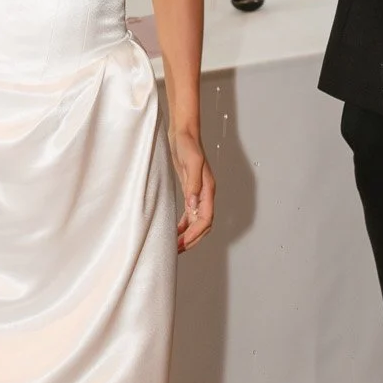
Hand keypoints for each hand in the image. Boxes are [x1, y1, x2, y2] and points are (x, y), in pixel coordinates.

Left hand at [171, 125, 214, 251]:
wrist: (183, 131)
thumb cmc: (188, 144)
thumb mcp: (190, 162)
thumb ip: (193, 184)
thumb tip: (193, 205)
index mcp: (208, 189)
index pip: (206, 219)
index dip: (195, 234)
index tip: (182, 243)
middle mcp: (205, 193)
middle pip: (204, 225)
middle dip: (192, 239)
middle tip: (177, 250)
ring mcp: (198, 192)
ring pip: (197, 221)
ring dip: (188, 235)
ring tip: (175, 245)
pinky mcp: (190, 189)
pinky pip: (190, 214)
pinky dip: (184, 224)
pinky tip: (175, 230)